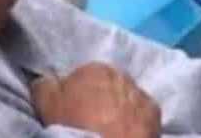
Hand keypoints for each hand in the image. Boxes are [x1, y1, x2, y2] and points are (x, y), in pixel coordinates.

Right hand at [31, 63, 160, 137]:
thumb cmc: (72, 125)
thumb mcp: (46, 103)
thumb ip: (45, 85)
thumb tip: (47, 79)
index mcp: (95, 68)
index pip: (82, 77)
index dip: (75, 95)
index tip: (70, 111)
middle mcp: (123, 75)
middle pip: (107, 85)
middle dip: (100, 99)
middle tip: (89, 121)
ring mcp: (142, 93)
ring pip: (127, 98)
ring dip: (119, 108)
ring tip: (109, 129)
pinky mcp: (155, 114)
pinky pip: (143, 114)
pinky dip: (136, 121)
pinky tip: (126, 133)